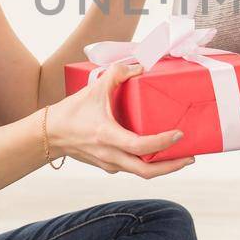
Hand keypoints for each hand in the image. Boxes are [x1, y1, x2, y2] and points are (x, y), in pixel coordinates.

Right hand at [45, 60, 195, 177]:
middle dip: (171, 166)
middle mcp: (109, 154)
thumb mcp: (94, 88)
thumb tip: (139, 67)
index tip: (179, 134)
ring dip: (162, 167)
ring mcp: (108, 163)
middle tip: (190, 156)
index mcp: (107, 136)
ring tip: (180, 156)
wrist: (49, 135)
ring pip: (140, 172)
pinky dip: (147, 163)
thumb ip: (117, 74)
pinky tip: (157, 154)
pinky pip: (132, 168)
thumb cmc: (70, 113)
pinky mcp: (108, 165)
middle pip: (146, 171)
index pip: (140, 146)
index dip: (162, 142)